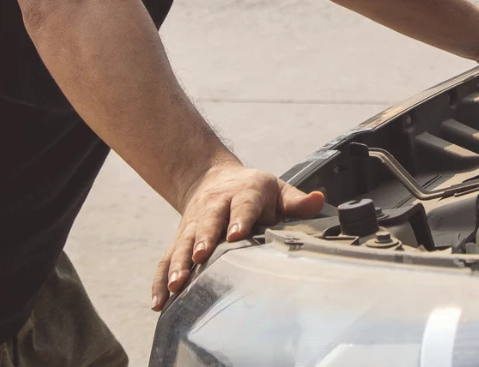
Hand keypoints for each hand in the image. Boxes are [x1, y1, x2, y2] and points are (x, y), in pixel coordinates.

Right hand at [151, 159, 323, 310]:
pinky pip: (167, 258)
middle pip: (206, 223)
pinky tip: (159, 301)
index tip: (235, 235)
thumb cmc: (252, 190)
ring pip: (183, 244)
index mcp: (241, 193)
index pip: (242, 206)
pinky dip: (160, 279)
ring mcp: (193, 224)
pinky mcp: (180, 239)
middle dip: (203, 240)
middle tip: (201, 256)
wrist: (211, 177)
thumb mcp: (277, 189)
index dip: (239, 220)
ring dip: (179, 265)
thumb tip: (319, 201)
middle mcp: (212, 207)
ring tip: (177, 286)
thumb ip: (297, 201)